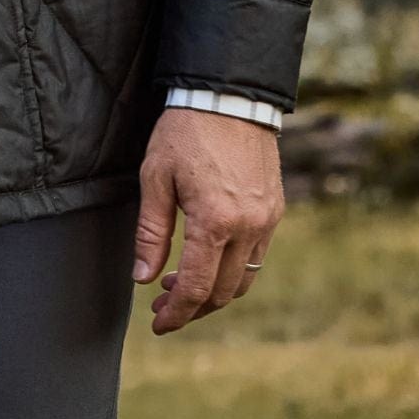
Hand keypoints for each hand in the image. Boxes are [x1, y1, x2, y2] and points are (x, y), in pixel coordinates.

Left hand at [133, 107, 282, 334]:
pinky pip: (257, 255)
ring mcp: (267, 219)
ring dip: (214, 291)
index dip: (176, 314)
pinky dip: (233, 268)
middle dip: (192, 307)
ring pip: (243, 278)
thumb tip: (143, 278)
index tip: (159, 324)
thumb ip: (151, 233)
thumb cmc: (186, 131)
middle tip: (163, 304)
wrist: (230, 94)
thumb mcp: (156, 177)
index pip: (196, 288)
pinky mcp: (275, 209)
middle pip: (222, 292)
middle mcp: (248, 226)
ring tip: (181, 282)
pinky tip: (209, 256)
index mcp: (215, 221)